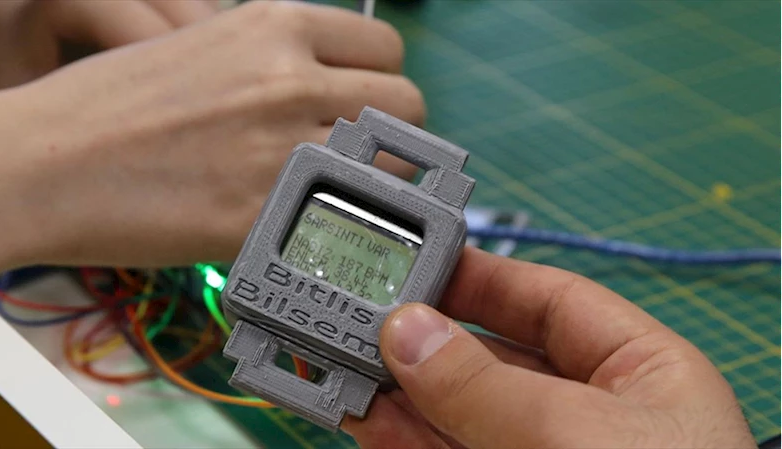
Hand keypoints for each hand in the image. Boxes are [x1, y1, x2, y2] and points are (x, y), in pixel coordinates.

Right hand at [0, 0, 423, 275]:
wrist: (45, 163)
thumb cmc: (113, 106)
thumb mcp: (206, 48)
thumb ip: (279, 61)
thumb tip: (336, 88)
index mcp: (275, 26)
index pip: (387, 52)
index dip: (380, 84)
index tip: (361, 110)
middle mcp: (292, 78)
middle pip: (406, 106)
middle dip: (390, 135)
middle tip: (353, 159)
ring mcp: (286, 148)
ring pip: (394, 166)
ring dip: (378, 181)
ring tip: (335, 195)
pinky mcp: (269, 217)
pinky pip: (351, 220)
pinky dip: (343, 227)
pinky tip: (310, 228)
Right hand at [344, 248, 754, 448]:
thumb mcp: (575, 436)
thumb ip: (485, 385)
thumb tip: (408, 332)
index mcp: (641, 373)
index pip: (552, 302)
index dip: (482, 278)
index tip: (417, 267)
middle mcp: (591, 418)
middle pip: (492, 359)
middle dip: (425, 340)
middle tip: (360, 319)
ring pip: (458, 415)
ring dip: (398, 391)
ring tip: (341, 364)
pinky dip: (400, 439)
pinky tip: (363, 417)